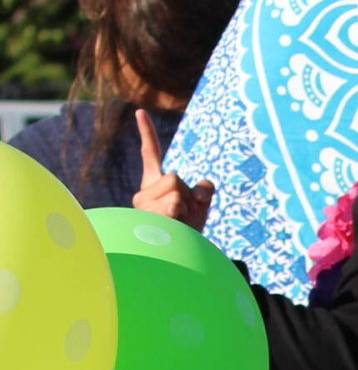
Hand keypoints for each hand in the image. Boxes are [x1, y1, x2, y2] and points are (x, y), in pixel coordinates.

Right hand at [132, 110, 211, 228]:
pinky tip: (175, 226)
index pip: (150, 154)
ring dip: (187, 208)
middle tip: (185, 218)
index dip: (146, 132)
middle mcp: (144, 195)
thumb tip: (200, 187)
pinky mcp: (146, 214)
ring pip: (176, 190)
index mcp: (154, 187)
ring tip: (179, 226)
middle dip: (189, 196)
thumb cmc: (189, 235)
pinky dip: (183, 213)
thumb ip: (204, 190)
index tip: (140, 111)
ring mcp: (142, 206)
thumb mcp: (202, 206)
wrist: (179, 258)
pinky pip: (173, 201)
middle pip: (176, 178)